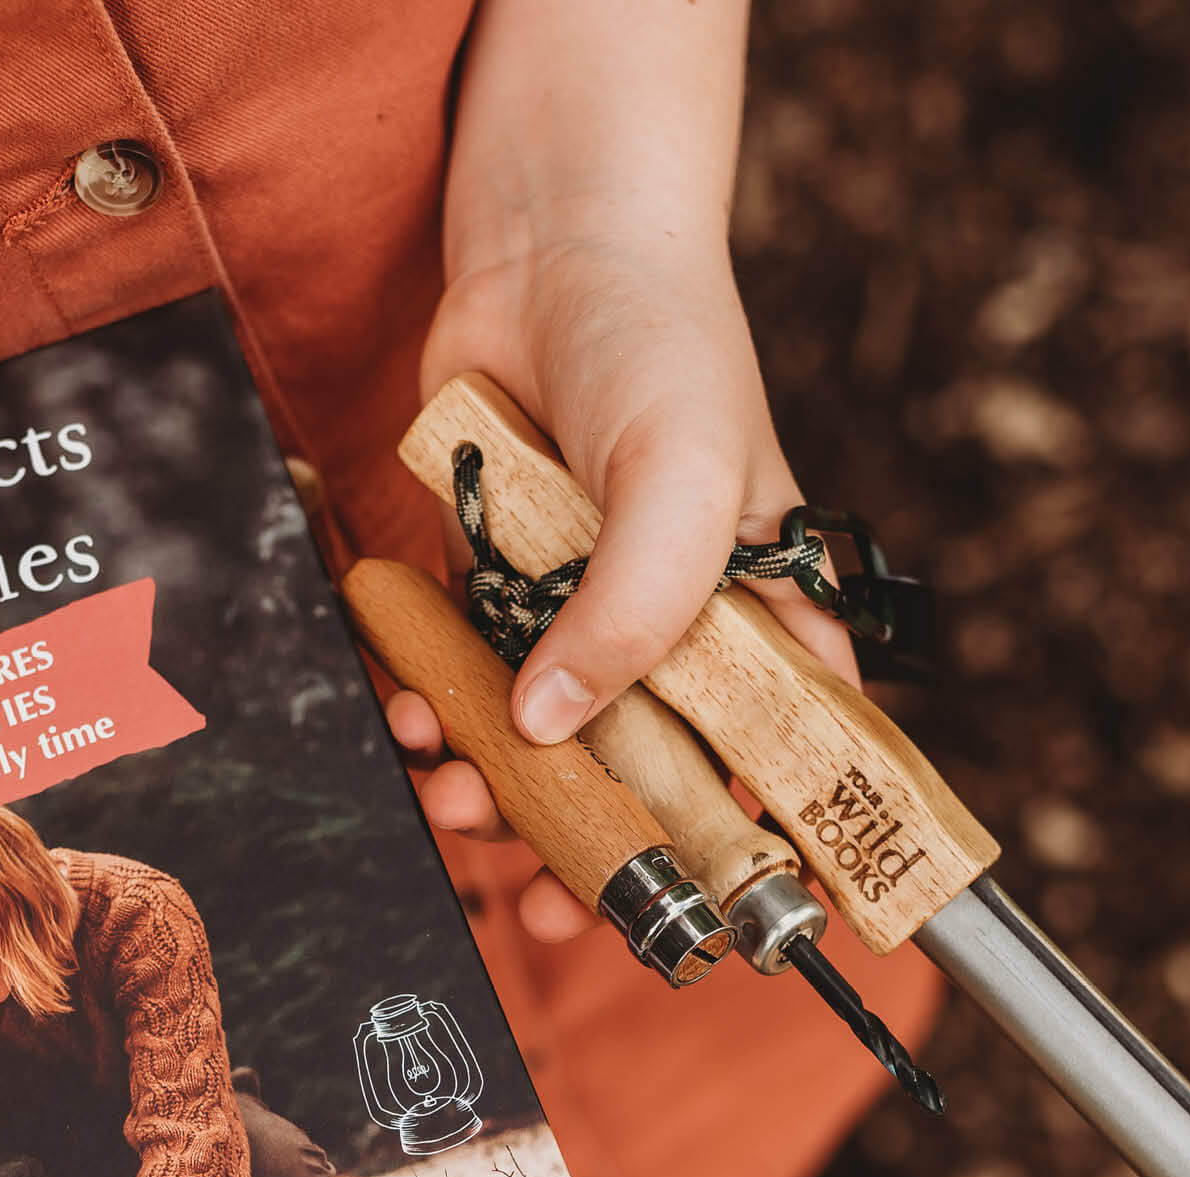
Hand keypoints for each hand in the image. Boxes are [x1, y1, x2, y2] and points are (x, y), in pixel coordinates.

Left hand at [399, 234, 860, 944]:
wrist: (546, 244)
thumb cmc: (661, 346)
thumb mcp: (684, 482)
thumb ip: (636, 612)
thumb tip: (551, 731)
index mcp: (766, 628)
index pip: (781, 770)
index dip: (747, 856)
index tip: (697, 919)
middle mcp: (678, 638)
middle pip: (648, 788)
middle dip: (593, 853)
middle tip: (551, 904)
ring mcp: (582, 620)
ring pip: (543, 752)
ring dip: (495, 798)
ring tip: (453, 801)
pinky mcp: (499, 593)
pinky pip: (465, 686)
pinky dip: (433, 718)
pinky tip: (408, 720)